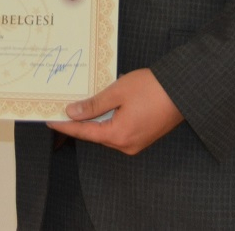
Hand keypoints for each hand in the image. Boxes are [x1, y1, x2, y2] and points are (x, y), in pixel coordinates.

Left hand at [46, 68, 182, 155]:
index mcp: (118, 136)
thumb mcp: (118, 92)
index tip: (50, 120)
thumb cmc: (153, 88)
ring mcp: (137, 143)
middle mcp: (127, 145)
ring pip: (108, 132)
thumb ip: (93, 104)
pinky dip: (110, 120)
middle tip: (64, 108)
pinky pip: (120, 130)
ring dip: (96, 119)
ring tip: (83, 104)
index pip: (84, 133)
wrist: (184, 90)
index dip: (65, 126)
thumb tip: (72, 113)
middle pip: (96, 134)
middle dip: (80, 122)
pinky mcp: (144, 137)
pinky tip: (105, 106)